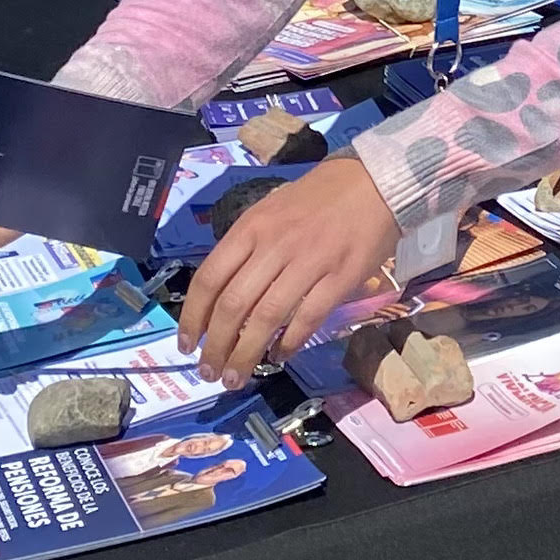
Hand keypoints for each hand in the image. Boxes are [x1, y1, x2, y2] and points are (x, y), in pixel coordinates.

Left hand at [180, 156, 399, 390]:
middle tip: (209, 372)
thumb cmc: (317, 198)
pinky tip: (279, 356)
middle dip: (216, 346)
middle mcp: (274, 245)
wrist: (374, 182)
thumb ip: (246, 248)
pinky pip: (308, 318)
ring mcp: (309, 262)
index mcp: (251, 228)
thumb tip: (222, 295)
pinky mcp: (341, 277)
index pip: (209, 279)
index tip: (186, 345)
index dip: (192, 318)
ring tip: (237, 377)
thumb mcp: (270, 210)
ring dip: (246, 354)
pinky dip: (289, 343)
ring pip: (267, 318)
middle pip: (234, 305)